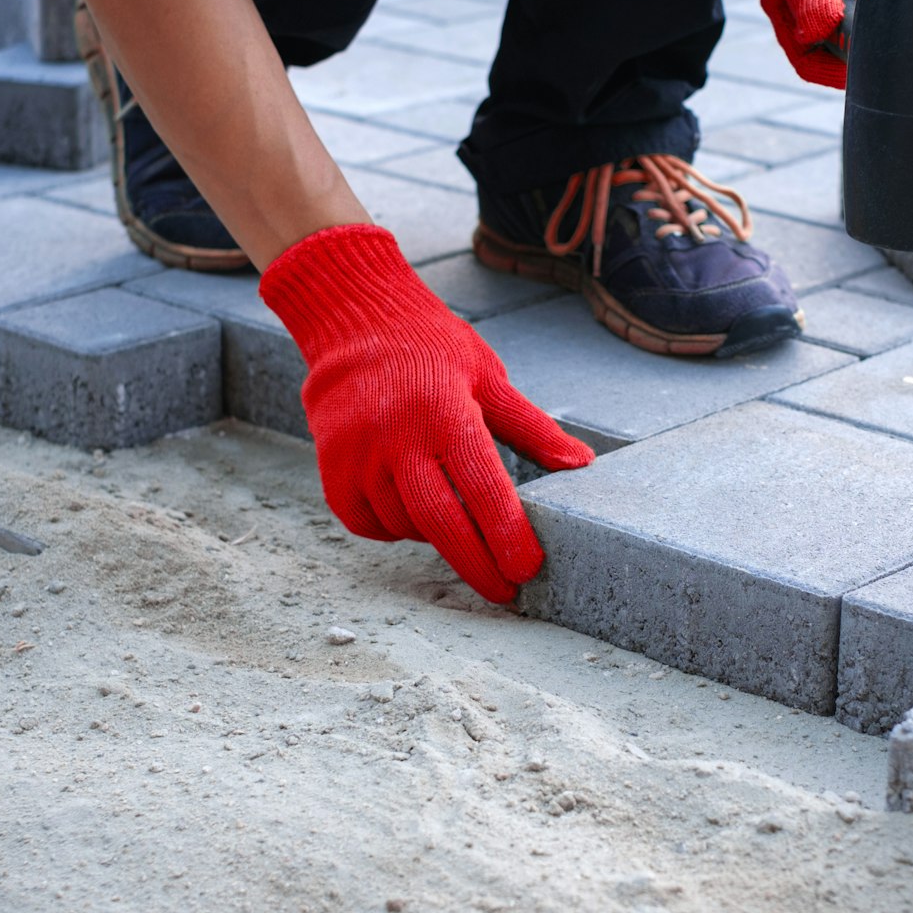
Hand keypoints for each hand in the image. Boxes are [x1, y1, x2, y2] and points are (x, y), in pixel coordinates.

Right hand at [257, 224, 592, 602]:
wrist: (355, 322)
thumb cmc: (432, 350)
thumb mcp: (488, 377)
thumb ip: (531, 427)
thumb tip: (579, 463)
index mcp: (445, 411)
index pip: (482, 487)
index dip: (507, 534)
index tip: (527, 569)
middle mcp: (397, 436)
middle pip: (440, 521)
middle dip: (476, 564)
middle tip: (505, 591)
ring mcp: (358, 454)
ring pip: (404, 524)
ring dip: (437, 538)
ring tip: (460, 527)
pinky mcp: (332, 467)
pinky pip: (367, 522)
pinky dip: (394, 528)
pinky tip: (413, 512)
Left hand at [758, 0, 910, 89]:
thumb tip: (817, 36)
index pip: (873, 48)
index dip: (830, 53)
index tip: (798, 24)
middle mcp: (896, 6)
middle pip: (850, 64)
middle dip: (803, 43)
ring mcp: (878, 17)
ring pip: (833, 62)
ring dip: (795, 36)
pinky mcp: (860, 22)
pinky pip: (826, 50)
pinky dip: (797, 33)